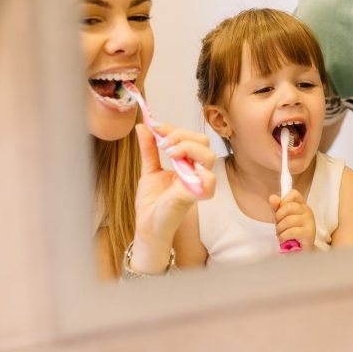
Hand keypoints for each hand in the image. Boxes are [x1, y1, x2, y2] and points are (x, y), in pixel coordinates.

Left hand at [131, 123, 214, 272]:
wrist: (147, 225)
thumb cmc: (153, 203)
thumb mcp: (149, 170)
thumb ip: (148, 149)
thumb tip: (143, 127)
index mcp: (188, 164)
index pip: (191, 138)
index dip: (173, 129)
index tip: (154, 126)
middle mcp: (196, 172)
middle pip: (203, 142)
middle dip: (180, 136)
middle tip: (162, 145)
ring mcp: (197, 183)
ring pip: (209, 156)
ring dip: (187, 148)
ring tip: (168, 154)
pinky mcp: (194, 196)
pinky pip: (209, 182)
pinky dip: (198, 172)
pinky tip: (177, 170)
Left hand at [269, 189, 316, 251]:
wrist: (302, 250)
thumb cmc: (292, 233)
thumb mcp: (283, 218)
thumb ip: (278, 208)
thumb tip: (272, 197)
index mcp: (302, 206)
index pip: (293, 194)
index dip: (283, 202)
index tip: (281, 213)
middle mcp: (307, 212)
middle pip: (288, 207)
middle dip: (278, 218)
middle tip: (278, 226)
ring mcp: (310, 222)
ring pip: (288, 220)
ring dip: (280, 229)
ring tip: (280, 235)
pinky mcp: (309, 233)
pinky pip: (292, 231)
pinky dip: (283, 236)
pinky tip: (283, 240)